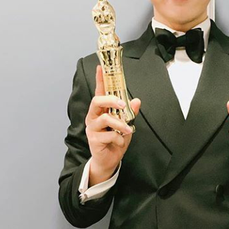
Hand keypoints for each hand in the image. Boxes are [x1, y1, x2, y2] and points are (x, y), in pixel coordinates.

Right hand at [85, 65, 140, 184]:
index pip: (99, 91)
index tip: (101, 67)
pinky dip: (119, 139)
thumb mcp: (126, 125)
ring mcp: (92, 127)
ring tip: (128, 130)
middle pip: (97, 101)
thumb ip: (130, 113)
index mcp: (100, 110)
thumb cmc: (115, 141)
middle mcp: (93, 116)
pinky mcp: (93, 139)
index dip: (100, 79)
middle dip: (111, 100)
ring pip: (105, 119)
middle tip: (123, 105)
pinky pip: (109, 135)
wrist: (109, 160)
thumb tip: (137, 101)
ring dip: (120, 124)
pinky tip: (119, 143)